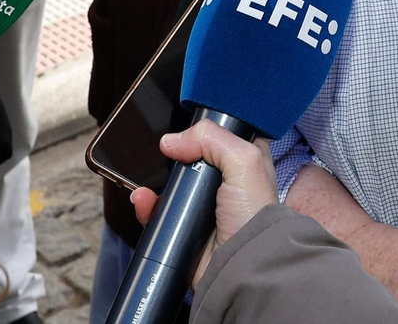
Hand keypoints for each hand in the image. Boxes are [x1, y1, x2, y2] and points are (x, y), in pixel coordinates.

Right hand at [130, 122, 277, 287]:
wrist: (240, 263)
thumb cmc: (254, 214)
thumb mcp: (245, 161)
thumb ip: (213, 139)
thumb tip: (172, 141)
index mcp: (247, 163)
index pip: (225, 137)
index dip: (207, 133)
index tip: (190, 134)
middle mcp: (227, 183)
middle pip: (193, 160)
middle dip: (176, 158)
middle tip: (170, 157)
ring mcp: (205, 207)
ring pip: (172, 186)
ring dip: (156, 184)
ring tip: (147, 185)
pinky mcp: (186, 228)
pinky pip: (159, 213)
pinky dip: (147, 207)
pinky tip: (143, 201)